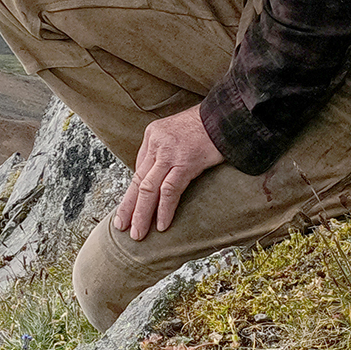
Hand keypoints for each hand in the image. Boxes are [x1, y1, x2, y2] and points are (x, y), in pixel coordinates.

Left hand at [116, 104, 224, 241]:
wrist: (228, 116)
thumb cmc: (209, 125)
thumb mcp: (179, 133)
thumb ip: (167, 151)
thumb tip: (161, 176)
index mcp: (153, 135)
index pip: (139, 169)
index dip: (134, 193)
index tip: (129, 209)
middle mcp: (157, 143)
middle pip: (138, 180)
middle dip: (129, 207)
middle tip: (122, 226)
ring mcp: (170, 152)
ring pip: (149, 188)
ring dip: (142, 214)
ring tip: (138, 233)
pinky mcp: (186, 162)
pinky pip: (170, 190)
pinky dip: (165, 209)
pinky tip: (162, 224)